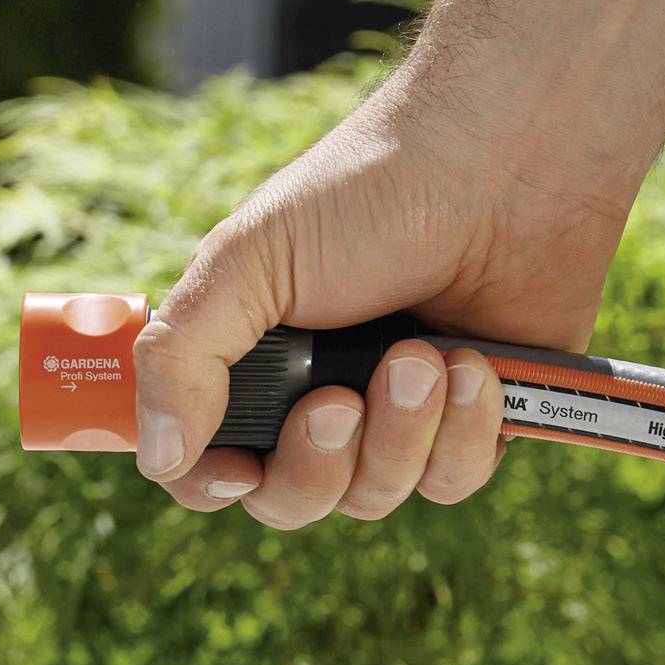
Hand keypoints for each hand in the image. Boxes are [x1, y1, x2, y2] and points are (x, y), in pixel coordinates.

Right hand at [132, 67, 641, 526]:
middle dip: (314, 464)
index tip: (236, 469)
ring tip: (423, 353)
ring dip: (398, 435)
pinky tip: (474, 364)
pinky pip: (451, 482)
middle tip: (337, 402)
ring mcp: (395, 415)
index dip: (212, 482)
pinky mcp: (473, 422)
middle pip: (288, 500)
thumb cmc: (364, 194)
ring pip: (372, 497)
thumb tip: (161, 456)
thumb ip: (181, 359)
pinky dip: (462, 431)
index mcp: (248, 357)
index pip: (204, 462)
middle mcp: (314, 394)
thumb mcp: (243, 263)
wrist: (504, 163)